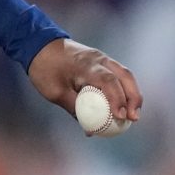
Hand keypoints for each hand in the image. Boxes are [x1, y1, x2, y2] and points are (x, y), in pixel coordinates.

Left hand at [27, 38, 142, 127]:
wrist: (41, 46)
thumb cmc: (45, 69)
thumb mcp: (55, 92)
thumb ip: (74, 108)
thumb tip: (90, 128)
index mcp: (86, 65)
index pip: (109, 81)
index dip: (118, 100)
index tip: (121, 117)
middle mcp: (99, 59)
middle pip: (125, 76)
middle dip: (134, 98)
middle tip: (134, 119)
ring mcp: (103, 58)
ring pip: (125, 75)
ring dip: (133, 94)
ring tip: (133, 115)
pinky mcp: (102, 62)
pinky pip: (118, 75)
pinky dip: (124, 89)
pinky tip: (124, 105)